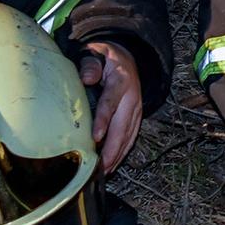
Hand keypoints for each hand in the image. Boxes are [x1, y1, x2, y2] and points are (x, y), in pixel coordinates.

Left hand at [80, 41, 142, 171]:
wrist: (126, 57)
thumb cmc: (104, 57)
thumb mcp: (95, 53)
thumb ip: (89, 64)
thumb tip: (87, 78)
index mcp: (121, 81)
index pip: (111, 102)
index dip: (103, 120)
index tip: (95, 137)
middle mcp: (132, 97)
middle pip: (123, 126)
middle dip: (113, 148)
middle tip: (101, 166)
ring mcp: (137, 108)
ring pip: (129, 135)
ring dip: (118, 154)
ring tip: (106, 171)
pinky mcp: (137, 117)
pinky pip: (132, 137)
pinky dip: (123, 152)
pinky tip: (113, 164)